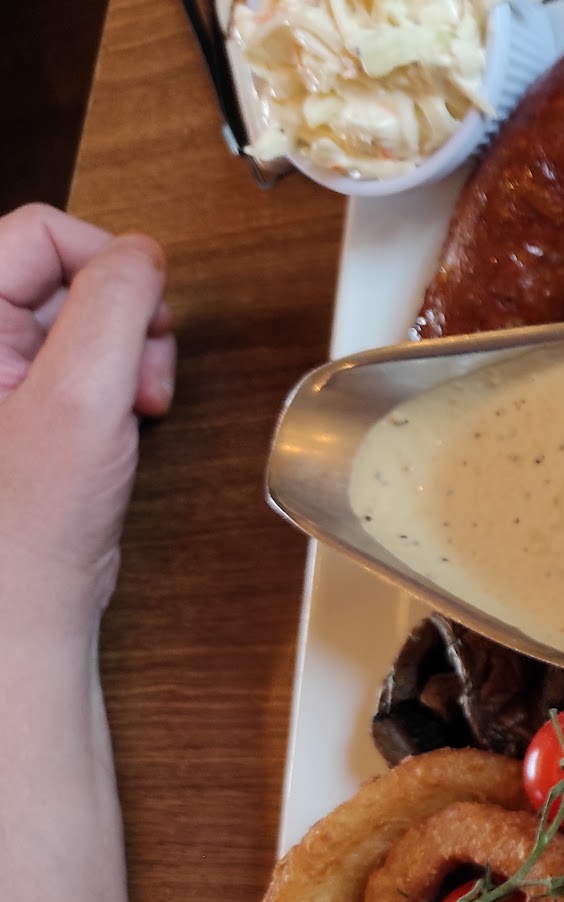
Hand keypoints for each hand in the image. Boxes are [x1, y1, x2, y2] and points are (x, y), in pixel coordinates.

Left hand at [0, 204, 174, 629]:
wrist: (20, 611)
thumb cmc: (26, 528)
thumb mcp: (83, 399)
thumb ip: (115, 309)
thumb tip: (142, 253)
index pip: (38, 231)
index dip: (109, 263)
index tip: (147, 318)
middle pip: (65, 269)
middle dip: (127, 317)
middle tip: (143, 378)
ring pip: (83, 314)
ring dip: (130, 354)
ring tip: (138, 407)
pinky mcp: (20, 403)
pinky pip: (84, 358)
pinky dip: (119, 383)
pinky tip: (122, 423)